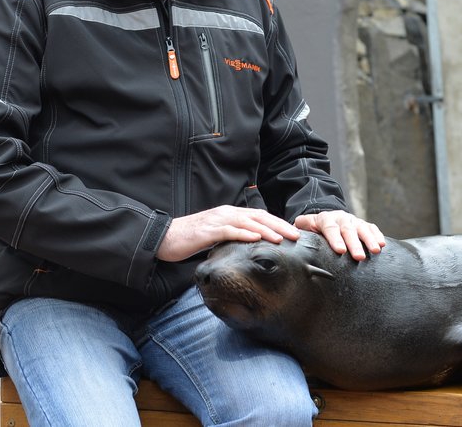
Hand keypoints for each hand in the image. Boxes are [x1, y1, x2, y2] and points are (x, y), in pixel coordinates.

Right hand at [156, 205, 300, 261]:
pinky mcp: (208, 230)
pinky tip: (256, 239)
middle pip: (259, 217)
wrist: (165, 237)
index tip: (293, 233)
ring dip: (266, 230)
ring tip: (282, 238)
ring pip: (247, 222)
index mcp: (231, 214)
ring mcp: (218, 220)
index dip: (278, 223)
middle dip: (279, 225)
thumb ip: (233, 238)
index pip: (259, 217)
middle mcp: (227, 213)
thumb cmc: (191, 239)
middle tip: (296, 235)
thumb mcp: (217, 237)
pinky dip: (244, 234)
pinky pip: (229, 231)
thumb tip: (250, 248)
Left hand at [294, 210, 385, 260]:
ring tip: (376, 250)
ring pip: (362, 228)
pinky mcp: (362, 224)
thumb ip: (298, 231)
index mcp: (324, 219)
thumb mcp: (303, 227)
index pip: (329, 228)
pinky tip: (382, 244)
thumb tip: (289, 239)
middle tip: (359, 257)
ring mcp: (353, 220)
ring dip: (369, 239)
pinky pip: (371, 228)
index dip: (335, 239)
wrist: (325, 218)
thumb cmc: (313, 229)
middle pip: (348, 230)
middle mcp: (340, 218)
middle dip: (354, 244)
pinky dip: (377, 235)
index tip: (340, 250)